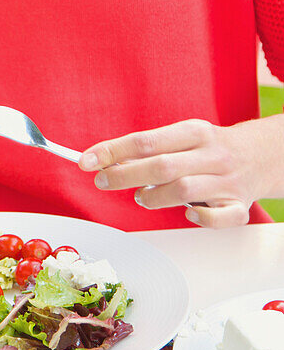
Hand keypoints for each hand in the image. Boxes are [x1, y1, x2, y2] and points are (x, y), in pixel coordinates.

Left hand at [78, 117, 282, 228]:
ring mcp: (227, 180)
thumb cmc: (209, 148)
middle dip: (123, 175)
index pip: (145, 140)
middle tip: (102, 182)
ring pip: (184, 190)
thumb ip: (149, 148)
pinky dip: (200, 218)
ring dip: (154, 197)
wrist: (263, 154)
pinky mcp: (239, 205)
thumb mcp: (183, 136)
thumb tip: (106, 160)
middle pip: (160, 165)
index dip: (112, 151)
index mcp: (194, 131)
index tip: (86, 161)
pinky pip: (220, 216)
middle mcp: (211, 154)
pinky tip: (187, 214)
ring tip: (142, 198)